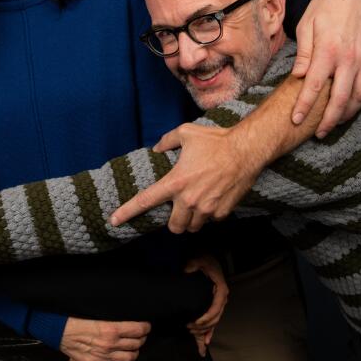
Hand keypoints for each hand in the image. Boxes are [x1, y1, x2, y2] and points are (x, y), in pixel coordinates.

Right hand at [59, 317, 148, 360]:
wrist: (61, 330)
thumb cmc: (77, 319)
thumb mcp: (98, 314)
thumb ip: (114, 318)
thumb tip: (127, 319)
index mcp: (112, 328)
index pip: (138, 329)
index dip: (146, 328)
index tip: (146, 326)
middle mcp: (111, 343)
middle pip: (136, 343)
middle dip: (141, 339)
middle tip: (140, 336)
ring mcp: (105, 355)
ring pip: (130, 357)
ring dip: (135, 352)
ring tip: (134, 349)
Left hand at [110, 123, 256, 232]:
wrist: (246, 150)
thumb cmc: (215, 140)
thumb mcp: (186, 133)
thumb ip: (167, 141)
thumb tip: (158, 148)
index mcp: (175, 182)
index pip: (145, 201)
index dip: (127, 212)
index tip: (114, 220)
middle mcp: (189, 199)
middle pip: (173, 226)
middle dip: (174, 222)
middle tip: (178, 210)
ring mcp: (207, 208)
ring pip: (192, 227)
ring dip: (192, 220)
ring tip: (197, 205)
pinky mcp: (223, 212)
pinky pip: (211, 221)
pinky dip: (210, 215)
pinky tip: (214, 199)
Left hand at [183, 255, 227, 355]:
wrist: (210, 259)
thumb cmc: (206, 260)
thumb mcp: (199, 259)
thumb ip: (193, 264)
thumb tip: (186, 269)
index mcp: (221, 290)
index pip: (215, 308)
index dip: (206, 318)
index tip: (195, 322)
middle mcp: (221, 299)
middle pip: (215, 318)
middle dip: (203, 326)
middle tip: (189, 327)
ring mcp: (218, 303)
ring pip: (214, 322)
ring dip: (205, 331)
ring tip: (194, 335)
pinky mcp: (213, 305)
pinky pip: (213, 321)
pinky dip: (209, 332)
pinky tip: (205, 342)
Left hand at [291, 0, 360, 136]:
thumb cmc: (325, 8)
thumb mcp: (306, 26)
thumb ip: (304, 54)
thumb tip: (299, 77)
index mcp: (327, 50)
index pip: (314, 86)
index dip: (304, 106)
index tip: (296, 119)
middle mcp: (350, 57)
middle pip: (340, 99)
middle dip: (328, 120)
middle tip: (319, 133)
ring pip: (359, 96)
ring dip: (347, 113)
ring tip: (334, 123)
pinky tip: (351, 106)